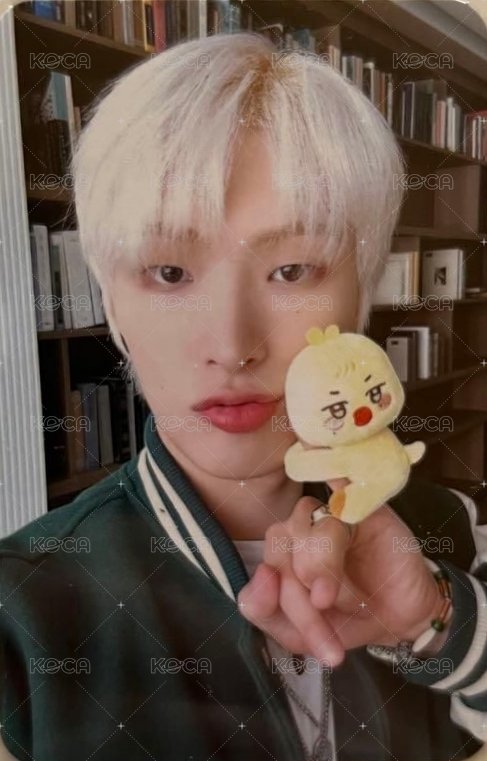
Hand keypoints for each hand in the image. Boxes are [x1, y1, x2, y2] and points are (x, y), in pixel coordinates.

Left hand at [237, 479, 444, 667]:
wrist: (403, 620)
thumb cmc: (347, 621)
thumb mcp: (297, 634)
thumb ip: (262, 609)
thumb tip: (262, 573)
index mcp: (280, 554)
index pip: (267, 571)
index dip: (291, 610)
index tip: (324, 647)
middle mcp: (299, 528)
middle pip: (283, 550)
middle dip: (305, 601)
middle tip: (335, 632)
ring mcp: (331, 514)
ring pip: (311, 532)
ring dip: (331, 575)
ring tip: (355, 602)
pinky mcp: (365, 507)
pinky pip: (343, 492)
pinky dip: (338, 489)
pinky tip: (339, 491)